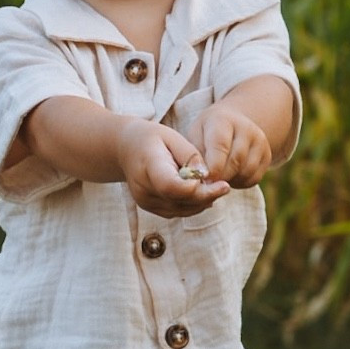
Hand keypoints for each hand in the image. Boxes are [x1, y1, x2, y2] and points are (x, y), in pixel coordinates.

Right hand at [116, 119, 230, 217]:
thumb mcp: (172, 136)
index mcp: (148, 165)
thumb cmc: (151, 138)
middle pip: (181, 201)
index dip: (198, 189)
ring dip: (202, 202)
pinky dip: (192, 204)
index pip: (172, 186)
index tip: (221, 183)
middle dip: (207, 195)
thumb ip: (191, 155)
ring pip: (182, 210)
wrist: (125, 148)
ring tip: (215, 188)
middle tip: (224, 186)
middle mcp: (144, 188)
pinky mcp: (149, 207)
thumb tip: (208, 175)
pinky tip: (201, 193)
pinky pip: (177, 211)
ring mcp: (145, 201)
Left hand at [186, 105, 272, 188]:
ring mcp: (260, 141)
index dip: (213, 167)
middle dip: (220, 177)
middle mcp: (246, 128)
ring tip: (218, 178)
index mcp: (223, 119)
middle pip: (235, 161)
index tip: (205, 179)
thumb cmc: (206, 133)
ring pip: (246, 172)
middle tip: (209, 183)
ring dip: (230, 181)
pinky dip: (240, 183)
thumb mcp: (195, 136)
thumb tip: (201, 177)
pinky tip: (230, 177)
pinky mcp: (267, 155)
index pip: (220, 145)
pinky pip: (254, 178)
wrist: (231, 123)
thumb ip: (196, 155)